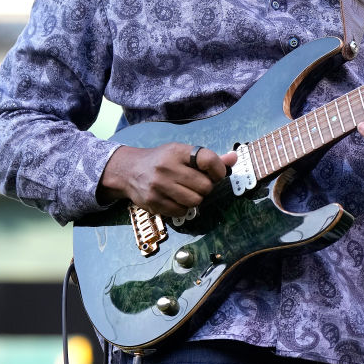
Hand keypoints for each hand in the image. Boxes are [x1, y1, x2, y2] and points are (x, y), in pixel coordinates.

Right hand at [98, 142, 237, 217]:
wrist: (129, 170)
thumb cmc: (162, 160)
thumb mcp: (183, 153)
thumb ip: (209, 159)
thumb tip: (234, 158)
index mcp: (178, 151)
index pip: (209, 160)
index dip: (219, 170)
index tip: (216, 174)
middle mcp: (167, 167)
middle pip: (205, 186)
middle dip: (206, 188)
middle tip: (197, 184)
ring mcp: (159, 186)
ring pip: (194, 201)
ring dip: (195, 199)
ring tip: (186, 192)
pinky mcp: (153, 202)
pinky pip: (181, 212)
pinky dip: (183, 208)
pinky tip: (175, 199)